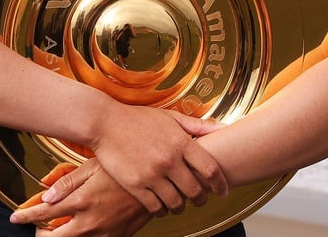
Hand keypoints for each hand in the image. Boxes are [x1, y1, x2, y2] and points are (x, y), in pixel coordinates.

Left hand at [12, 158, 151, 236]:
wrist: (159, 179)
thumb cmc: (124, 166)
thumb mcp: (93, 167)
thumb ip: (67, 182)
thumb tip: (44, 194)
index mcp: (82, 201)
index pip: (43, 214)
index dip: (25, 216)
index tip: (15, 218)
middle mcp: (91, 222)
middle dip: (41, 234)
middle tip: (38, 227)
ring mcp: (105, 233)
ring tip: (60, 226)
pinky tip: (83, 228)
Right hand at [83, 105, 227, 214]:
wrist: (104, 122)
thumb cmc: (138, 119)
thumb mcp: (170, 117)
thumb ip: (197, 126)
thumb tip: (222, 129)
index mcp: (180, 142)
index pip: (210, 170)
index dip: (220, 184)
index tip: (222, 191)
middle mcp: (168, 160)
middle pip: (195, 191)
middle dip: (202, 199)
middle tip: (200, 200)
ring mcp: (151, 174)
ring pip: (176, 203)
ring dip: (181, 206)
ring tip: (179, 203)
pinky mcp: (135, 185)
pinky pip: (155, 207)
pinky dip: (161, 210)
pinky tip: (161, 205)